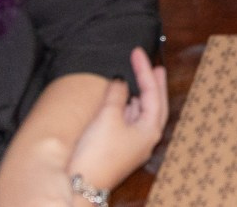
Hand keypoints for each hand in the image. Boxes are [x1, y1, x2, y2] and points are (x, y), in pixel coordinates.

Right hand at [67, 49, 169, 196]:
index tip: (138, 51)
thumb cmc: (97, 153)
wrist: (80, 184)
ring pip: (143, 114)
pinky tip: (124, 102)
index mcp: (150, 129)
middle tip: (155, 66)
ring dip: (141, 96)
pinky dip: (129, 108)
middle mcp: (147, 138)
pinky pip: (131, 123)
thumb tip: (121, 81)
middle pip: (156, 104)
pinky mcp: (121, 150)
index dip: (144, 70)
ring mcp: (135, 145)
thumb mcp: (108, 117)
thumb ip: (117, 94)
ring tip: (140, 80)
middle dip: (154, 84)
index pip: (152, 93)